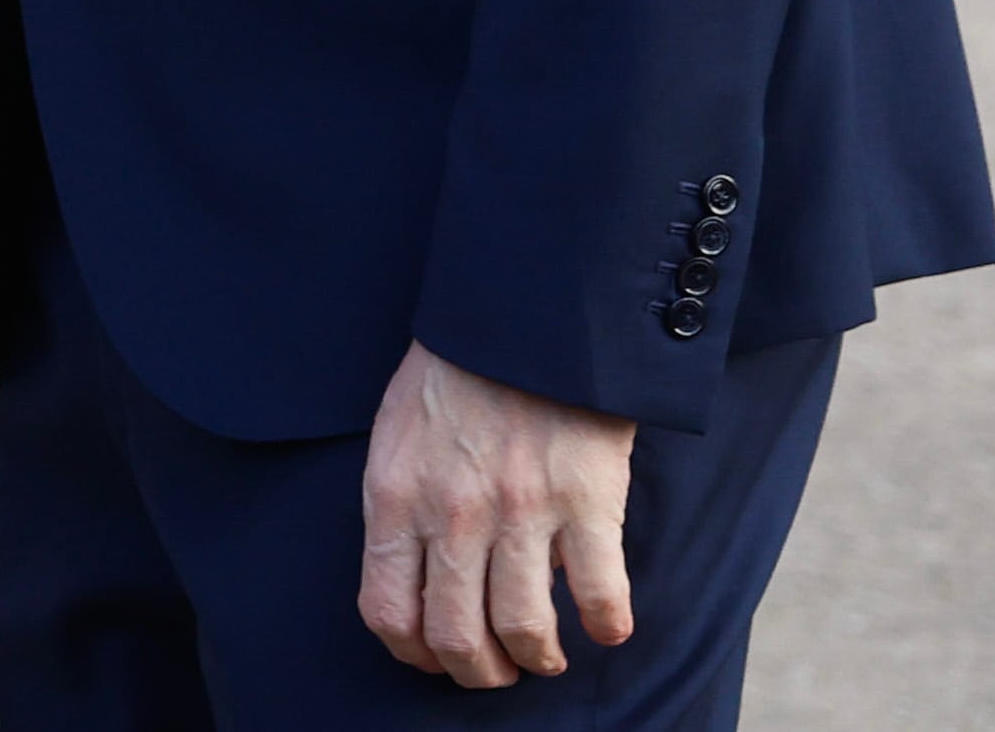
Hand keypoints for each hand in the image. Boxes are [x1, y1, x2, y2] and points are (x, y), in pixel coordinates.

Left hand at [358, 341, 636, 686]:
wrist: (523, 322)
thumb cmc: (454, 379)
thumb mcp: (394, 438)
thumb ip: (399, 508)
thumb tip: (411, 579)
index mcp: (395, 498)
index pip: (388, 611)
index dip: (414, 654)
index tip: (437, 658)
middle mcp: (452, 514)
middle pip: (455, 638)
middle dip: (479, 672)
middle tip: (499, 669)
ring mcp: (520, 511)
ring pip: (524, 629)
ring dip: (538, 657)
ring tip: (546, 655)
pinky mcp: (586, 502)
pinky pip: (598, 595)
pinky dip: (605, 625)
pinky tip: (604, 625)